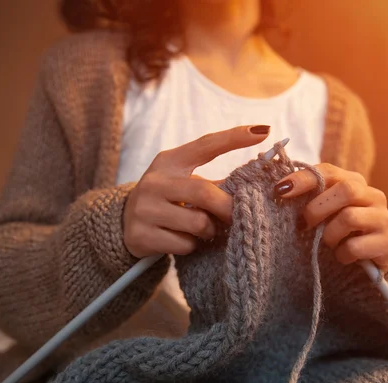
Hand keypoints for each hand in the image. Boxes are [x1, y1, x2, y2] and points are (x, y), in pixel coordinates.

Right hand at [123, 125, 269, 257]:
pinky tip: (183, 240)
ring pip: (198, 223)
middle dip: (226, 208)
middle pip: (204, 192)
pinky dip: (192, 246)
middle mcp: (155, 181)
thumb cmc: (168, 200)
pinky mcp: (142, 235)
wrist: (124, 224)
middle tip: (236, 216)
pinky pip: (184, 244)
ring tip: (204, 230)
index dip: (235, 137)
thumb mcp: (184, 183)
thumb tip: (256, 182)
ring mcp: (145, 209)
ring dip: (209, 230)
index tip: (264, 130)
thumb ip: (216, 183)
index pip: (206, 144)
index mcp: (170, 161)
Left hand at [274, 164, 387, 270]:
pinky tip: (341, 255)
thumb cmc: (340, 230)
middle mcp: (373, 196)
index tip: (279, 191)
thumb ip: (309, 197)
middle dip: (317, 208)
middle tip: (303, 225)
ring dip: (329, 235)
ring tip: (327, 243)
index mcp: (354, 182)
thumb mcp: (325, 210)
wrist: (371, 258)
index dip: (303, 179)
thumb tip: (280, 189)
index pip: (328, 171)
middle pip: (346, 190)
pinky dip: (341, 253)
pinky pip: (355, 246)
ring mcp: (384, 218)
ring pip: (349, 218)